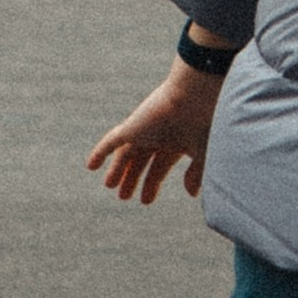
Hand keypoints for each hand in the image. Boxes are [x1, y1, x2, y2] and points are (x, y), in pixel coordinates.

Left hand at [87, 54, 220, 205]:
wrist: (196, 96)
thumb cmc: (206, 123)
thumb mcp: (204, 154)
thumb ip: (196, 174)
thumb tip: (190, 194)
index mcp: (178, 141)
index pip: (160, 166)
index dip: (152, 183)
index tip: (145, 201)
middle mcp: (160, 135)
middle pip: (142, 160)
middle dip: (133, 178)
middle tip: (124, 197)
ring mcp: (145, 130)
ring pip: (127, 153)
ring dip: (118, 170)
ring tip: (109, 186)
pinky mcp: (132, 126)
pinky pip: (112, 141)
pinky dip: (101, 152)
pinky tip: (91, 166)